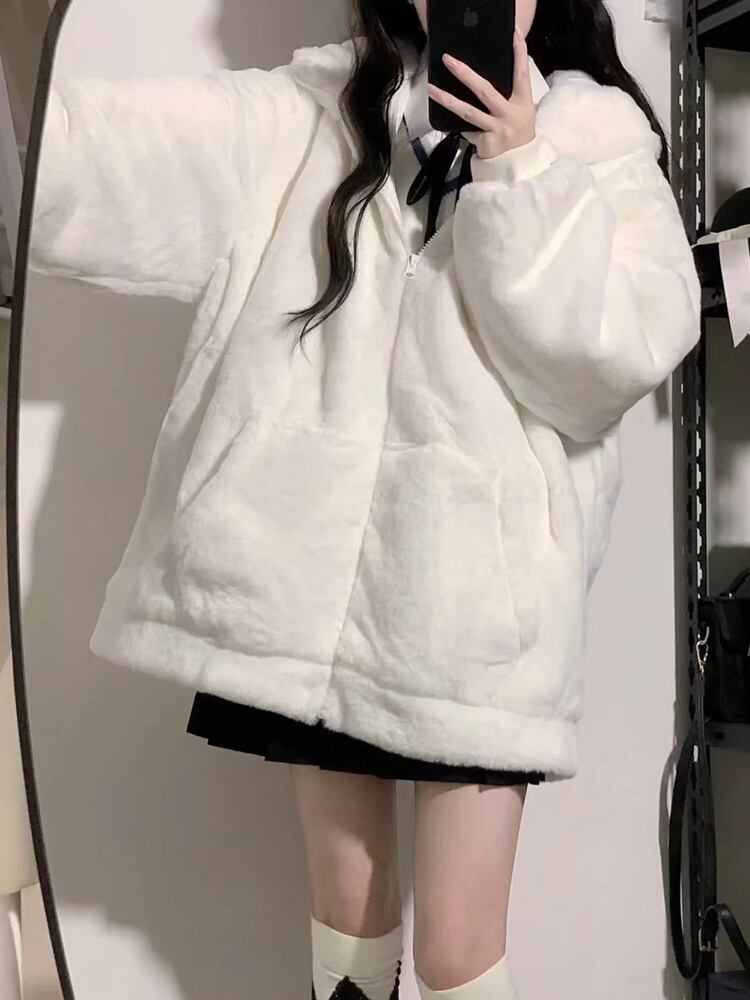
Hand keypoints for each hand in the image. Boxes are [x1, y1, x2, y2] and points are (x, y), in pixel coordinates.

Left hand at [426, 24, 536, 159]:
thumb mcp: (522, 111)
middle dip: (464, 74)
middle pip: (484, 90)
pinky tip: (449, 121)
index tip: (514, 33)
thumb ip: (510, 95)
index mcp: (522, 102)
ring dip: (447, 100)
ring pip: (467, 112)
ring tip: (430, 89)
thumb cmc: (519, 133)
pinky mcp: (485, 143)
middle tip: (449, 60)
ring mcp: (496, 129)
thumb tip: (485, 78)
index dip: (519, 54)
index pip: (521, 74)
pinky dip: (460, 126)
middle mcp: (509, 114)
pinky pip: (467, 130)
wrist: (520, 165)